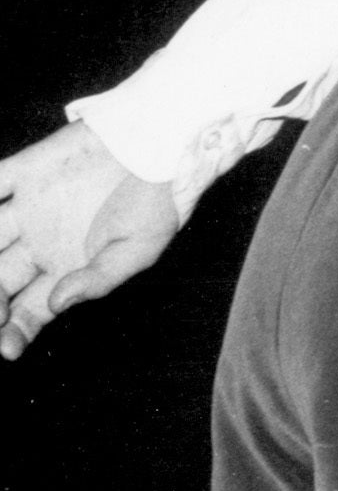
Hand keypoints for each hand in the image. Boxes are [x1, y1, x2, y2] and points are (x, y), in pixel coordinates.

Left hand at [0, 125, 182, 357]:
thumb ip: (99, 279)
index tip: (6, 348)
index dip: (14, 329)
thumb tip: (57, 304)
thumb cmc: (161, 201)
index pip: (28, 308)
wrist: (168, 142)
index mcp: (67, 267)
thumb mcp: (139, 250)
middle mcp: (41, 241)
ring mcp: (30, 206)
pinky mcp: (28, 168)